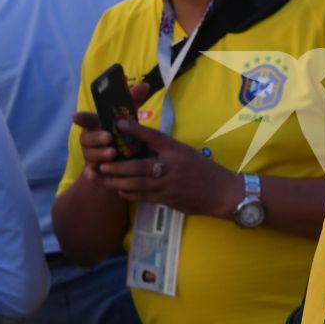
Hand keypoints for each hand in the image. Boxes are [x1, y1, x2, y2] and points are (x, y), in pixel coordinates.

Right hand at [70, 80, 149, 182]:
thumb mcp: (129, 120)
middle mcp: (91, 140)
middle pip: (87, 138)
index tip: (76, 116)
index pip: (86, 119)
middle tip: (108, 138)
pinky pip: (90, 174)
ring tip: (112, 154)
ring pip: (90, 155)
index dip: (81, 118)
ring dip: (99, 154)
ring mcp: (91, 157)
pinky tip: (94, 175)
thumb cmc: (124, 138)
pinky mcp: (94, 172)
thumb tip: (145, 84)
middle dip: (96, 137)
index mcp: (97, 126)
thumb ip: (134, 103)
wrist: (121, 167)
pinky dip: (91, 174)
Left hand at [96, 117, 242, 217]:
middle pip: (141, 166)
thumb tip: (141, 141)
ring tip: (103, 178)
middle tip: (102, 163)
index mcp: (177, 151)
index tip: (119, 124)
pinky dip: (130, 193)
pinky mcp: (169, 199)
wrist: (222, 192)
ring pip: (139, 184)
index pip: (155, 137)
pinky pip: (145, 197)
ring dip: (119, 181)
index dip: (136, 131)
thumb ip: (165, 149)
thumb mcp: (186, 153)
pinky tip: (119, 190)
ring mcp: (170, 185)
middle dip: (119, 166)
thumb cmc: (203, 170)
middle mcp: (173, 166)